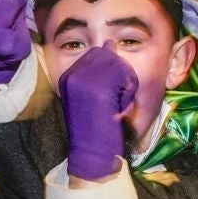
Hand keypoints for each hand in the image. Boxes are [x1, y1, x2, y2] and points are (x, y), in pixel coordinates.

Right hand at [59, 46, 137, 181]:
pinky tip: (121, 108)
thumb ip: (99, 70)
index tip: (108, 95)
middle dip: (119, 74)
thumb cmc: (96, 129)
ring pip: (118, 64)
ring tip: (117, 105)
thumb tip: (110, 43)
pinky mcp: (99, 89)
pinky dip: (130, 92)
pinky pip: (125, 76)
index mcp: (67, 76)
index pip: (97, 53)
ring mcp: (85, 81)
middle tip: (115, 101)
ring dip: (125, 84)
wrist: (93, 155)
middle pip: (107, 55)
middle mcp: (72, 75)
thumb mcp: (92, 96)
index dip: (111, 70)